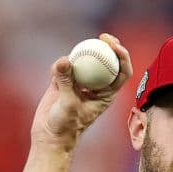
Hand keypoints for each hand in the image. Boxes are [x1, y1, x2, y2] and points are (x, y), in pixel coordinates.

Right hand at [30, 33, 133, 150]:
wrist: (50, 135)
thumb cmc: (66, 126)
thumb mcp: (67, 104)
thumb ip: (66, 82)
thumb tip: (65, 59)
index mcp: (107, 94)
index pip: (122, 72)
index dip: (123, 56)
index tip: (114, 46)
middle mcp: (96, 86)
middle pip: (107, 61)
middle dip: (108, 46)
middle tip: (103, 36)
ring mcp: (80, 83)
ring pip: (85, 61)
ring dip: (83, 52)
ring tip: (79, 48)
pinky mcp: (64, 81)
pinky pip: (65, 66)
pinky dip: (60, 65)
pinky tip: (55, 70)